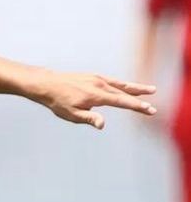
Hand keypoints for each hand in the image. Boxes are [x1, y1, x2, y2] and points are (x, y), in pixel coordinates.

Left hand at [38, 73, 156, 129]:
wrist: (48, 84)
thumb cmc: (59, 102)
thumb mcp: (72, 114)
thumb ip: (89, 118)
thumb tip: (102, 125)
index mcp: (96, 96)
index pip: (121, 102)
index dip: (136, 106)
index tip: (149, 109)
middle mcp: (100, 85)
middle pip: (124, 93)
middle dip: (140, 100)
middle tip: (153, 108)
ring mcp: (97, 79)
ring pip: (121, 85)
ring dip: (136, 88)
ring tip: (151, 90)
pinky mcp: (94, 76)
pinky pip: (113, 81)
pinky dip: (123, 84)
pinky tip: (129, 87)